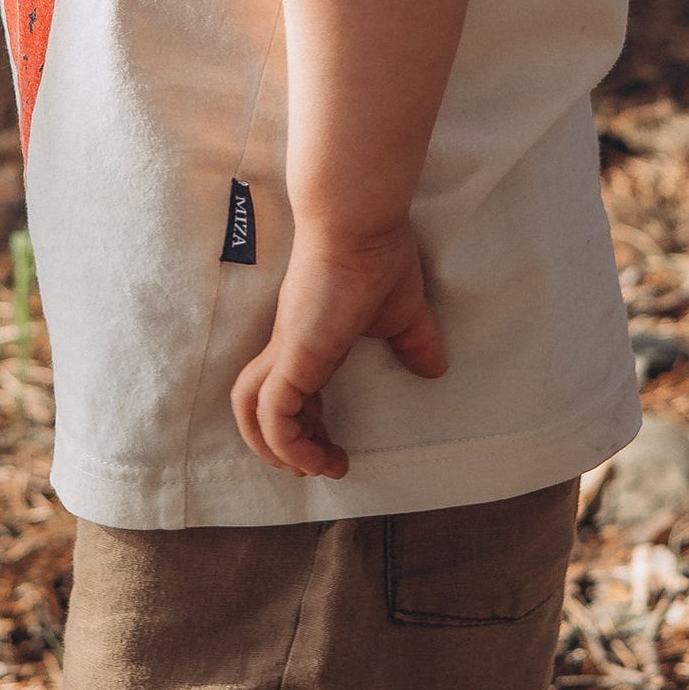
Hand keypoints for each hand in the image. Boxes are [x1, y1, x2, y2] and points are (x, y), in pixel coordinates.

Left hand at [230, 219, 447, 478]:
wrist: (360, 221)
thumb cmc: (376, 255)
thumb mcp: (404, 312)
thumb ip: (415, 342)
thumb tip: (436, 369)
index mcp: (308, 341)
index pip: (289, 395)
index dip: (306, 429)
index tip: (336, 451)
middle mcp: (288, 348)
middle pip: (258, 407)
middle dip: (284, 448)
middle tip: (322, 467)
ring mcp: (286, 350)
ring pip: (252, 411)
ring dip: (276, 451)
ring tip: (313, 468)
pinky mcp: (293, 353)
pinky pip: (273, 412)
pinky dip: (285, 442)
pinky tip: (312, 456)